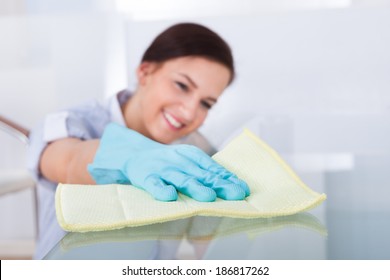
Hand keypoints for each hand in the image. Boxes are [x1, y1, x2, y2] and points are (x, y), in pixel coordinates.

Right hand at [88, 123, 249, 201]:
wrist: (135, 154)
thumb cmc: (167, 162)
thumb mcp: (188, 161)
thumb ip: (206, 172)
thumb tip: (232, 183)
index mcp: (191, 156)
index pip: (212, 168)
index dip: (227, 178)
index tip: (242, 188)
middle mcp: (179, 161)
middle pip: (201, 174)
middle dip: (219, 184)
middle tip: (235, 194)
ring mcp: (163, 169)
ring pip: (181, 178)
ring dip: (195, 187)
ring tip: (208, 197)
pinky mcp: (146, 177)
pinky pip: (154, 184)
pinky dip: (161, 190)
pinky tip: (169, 196)